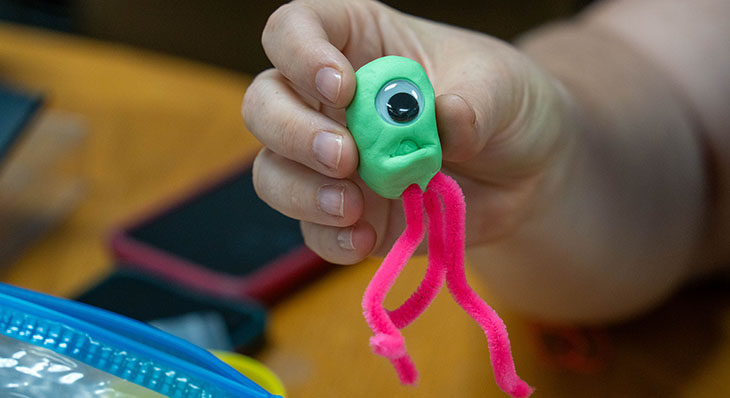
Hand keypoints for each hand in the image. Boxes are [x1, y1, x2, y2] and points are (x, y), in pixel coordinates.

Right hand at [243, 0, 572, 264]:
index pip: (294, 29)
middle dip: (292, 132)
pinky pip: (312, 230)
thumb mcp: (500, 87)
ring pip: (272, 172)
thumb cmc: (500, 103)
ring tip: (353, 206)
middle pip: (265, 104)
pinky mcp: (344, 213)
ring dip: (302, 192)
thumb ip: (472, 102)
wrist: (521, 171)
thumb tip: (446, 122)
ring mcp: (330, 162)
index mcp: (356, 44)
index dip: (300, 53)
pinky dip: (330, 237)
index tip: (341, 86)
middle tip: (344, 157)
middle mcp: (328, 102)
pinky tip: (365, 237)